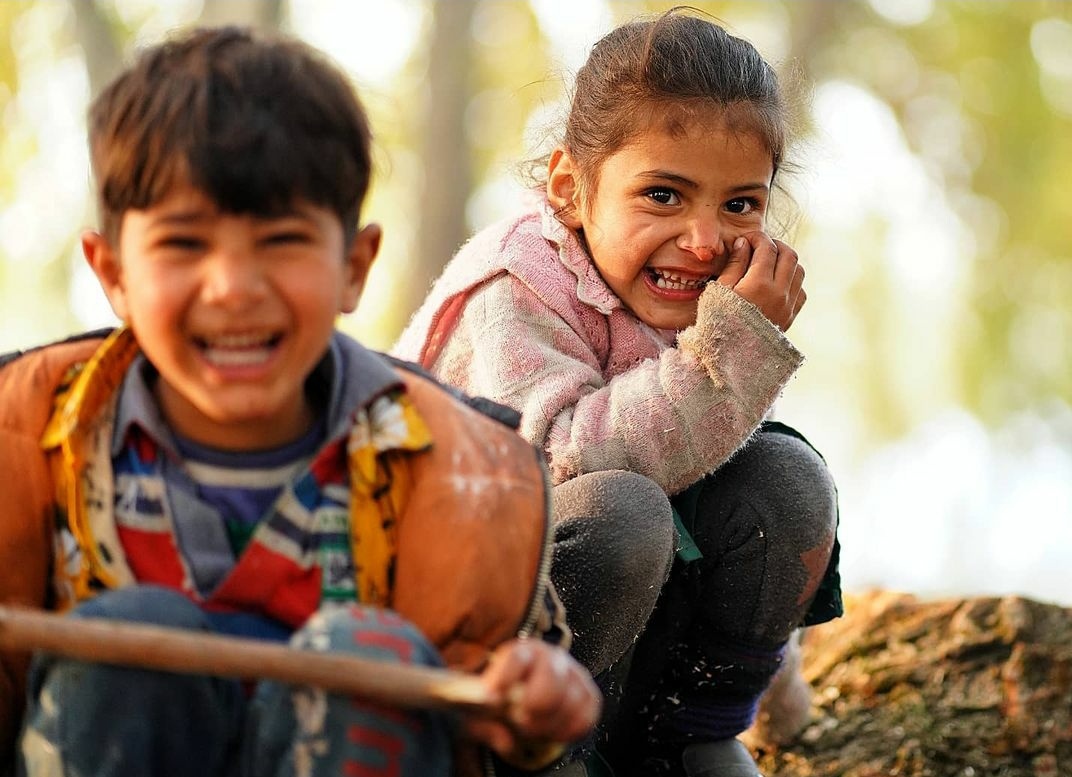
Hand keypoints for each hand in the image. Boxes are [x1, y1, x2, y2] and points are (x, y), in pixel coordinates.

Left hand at [463, 639, 600, 766]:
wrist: (522, 699)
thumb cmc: (499, 698)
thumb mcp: (480, 706)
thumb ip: (484, 720)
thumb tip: (504, 740)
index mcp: (522, 651)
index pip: (517, 658)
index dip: (504, 678)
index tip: (492, 698)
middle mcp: (551, 658)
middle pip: (552, 677)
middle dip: (536, 703)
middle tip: (521, 719)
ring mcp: (573, 675)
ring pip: (573, 699)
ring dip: (551, 723)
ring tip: (533, 730)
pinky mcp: (588, 695)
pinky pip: (587, 715)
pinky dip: (570, 731)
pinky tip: (552, 733)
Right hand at [715, 232, 805, 330]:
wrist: (729, 357)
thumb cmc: (717, 322)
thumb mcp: (720, 291)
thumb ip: (734, 264)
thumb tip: (744, 243)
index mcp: (759, 283)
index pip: (767, 248)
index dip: (757, 237)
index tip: (747, 239)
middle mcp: (779, 293)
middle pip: (789, 255)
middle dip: (775, 245)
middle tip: (760, 247)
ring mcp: (788, 306)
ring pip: (799, 270)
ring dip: (786, 261)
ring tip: (770, 263)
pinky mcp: (790, 317)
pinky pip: (801, 290)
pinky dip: (792, 281)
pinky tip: (777, 283)